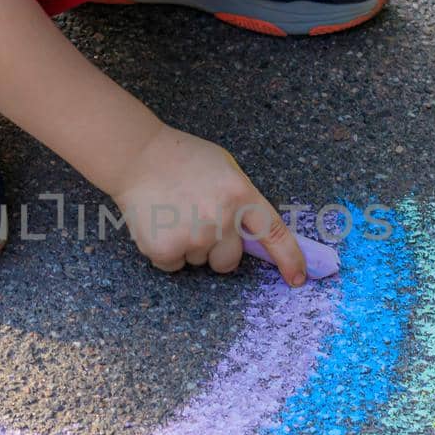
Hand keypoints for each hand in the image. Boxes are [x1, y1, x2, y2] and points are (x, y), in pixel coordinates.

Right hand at [112, 126, 306, 285]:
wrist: (136, 156)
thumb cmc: (182, 158)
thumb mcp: (225, 168)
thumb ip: (241, 199)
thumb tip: (254, 234)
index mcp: (240, 195)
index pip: (273, 234)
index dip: (289, 259)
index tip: (298, 278)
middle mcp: (221, 218)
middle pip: (229, 261)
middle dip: (217, 250)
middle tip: (196, 222)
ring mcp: (193, 236)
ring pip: (199, 261)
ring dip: (188, 246)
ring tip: (172, 214)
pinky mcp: (165, 248)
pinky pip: (173, 265)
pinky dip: (165, 251)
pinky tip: (158, 224)